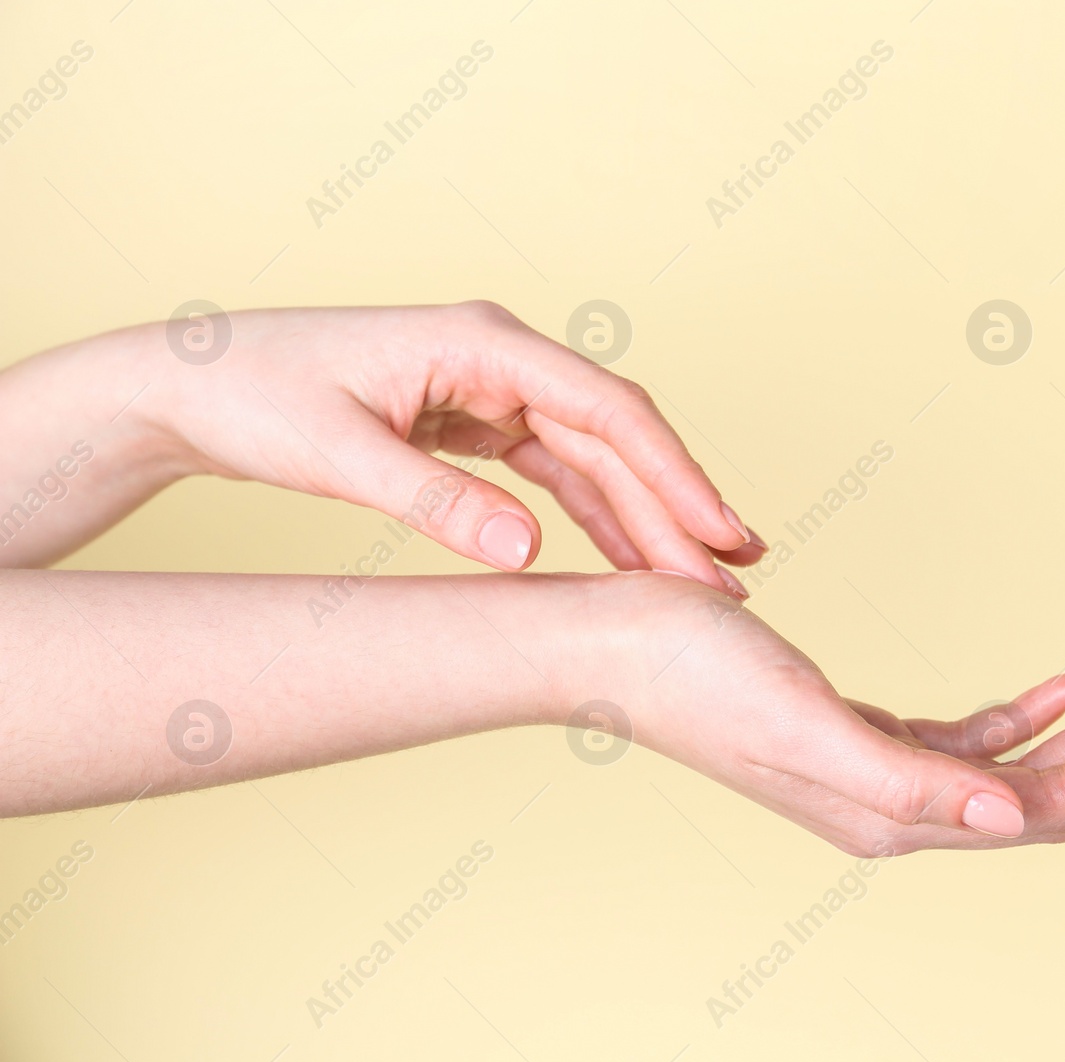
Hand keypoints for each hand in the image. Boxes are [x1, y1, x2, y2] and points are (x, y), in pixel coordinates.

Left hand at [129, 302, 762, 594]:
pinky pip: (556, 474)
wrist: (190, 383)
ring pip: (595, 460)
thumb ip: (435, 504)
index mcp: (483, 341)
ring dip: (647, 520)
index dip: (675, 474)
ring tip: (702, 580)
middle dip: (678, 508)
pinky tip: (628, 563)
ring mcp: (494, 389)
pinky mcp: (477, 422)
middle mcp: (503, 357)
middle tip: (736, 578)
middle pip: (616, 438)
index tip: (721, 534)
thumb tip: (528, 555)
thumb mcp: (337, 454)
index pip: (608, 409)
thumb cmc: (253, 397)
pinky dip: (596, 519)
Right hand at [576, 572, 1064, 854]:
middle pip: (1050, 789)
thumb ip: (908, 781)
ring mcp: (883, 776)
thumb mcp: (805, 722)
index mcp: (894, 815)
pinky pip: (971, 739)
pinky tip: (1064, 682)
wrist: (616, 644)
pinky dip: (1029, 713)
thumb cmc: (694, 674)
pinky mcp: (862, 736)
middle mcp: (899, 809)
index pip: (1047, 802)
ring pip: (1020, 765)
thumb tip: (1007, 822)